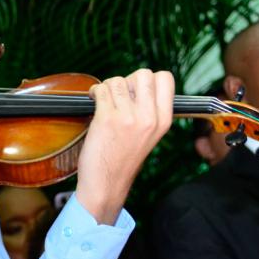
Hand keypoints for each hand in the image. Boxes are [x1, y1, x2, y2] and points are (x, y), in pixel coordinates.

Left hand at [76, 69, 173, 223]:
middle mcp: (149, 117)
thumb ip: (149, 110)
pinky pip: (100, 90)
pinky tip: (93, 101)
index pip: (165, 78)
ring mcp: (128, 117)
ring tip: (103, 100)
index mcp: (164, 120)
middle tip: (118, 95)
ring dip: (107, 87)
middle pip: (143, 74)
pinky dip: (94, 92)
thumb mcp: (149, 135)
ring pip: (118, 80)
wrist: (106, 185)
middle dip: (127, 79)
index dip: (148, 79)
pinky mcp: (107, 119)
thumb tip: (136, 84)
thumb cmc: (122, 160)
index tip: (135, 90)